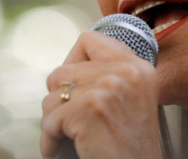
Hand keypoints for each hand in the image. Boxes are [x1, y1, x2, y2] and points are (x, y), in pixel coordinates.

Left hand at [40, 31, 161, 158]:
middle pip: (63, 70)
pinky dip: (49, 140)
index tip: (73, 84)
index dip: (72, 61)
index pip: (90, 40)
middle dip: (60, 98)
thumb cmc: (132, 148)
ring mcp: (108, 88)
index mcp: (138, 66)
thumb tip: (67, 71)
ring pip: (52, 95)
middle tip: (69, 119)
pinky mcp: (89, 109)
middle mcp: (126, 72)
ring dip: (54, 120)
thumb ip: (111, 76)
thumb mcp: (133, 99)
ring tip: (69, 135)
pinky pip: (49, 121)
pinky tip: (59, 149)